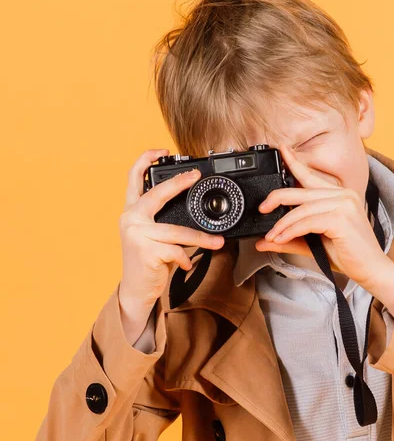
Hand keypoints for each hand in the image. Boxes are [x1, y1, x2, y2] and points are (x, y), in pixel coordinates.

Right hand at [118, 149, 224, 338]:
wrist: (136, 289)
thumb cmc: (149, 260)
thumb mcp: (153, 235)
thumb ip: (164, 219)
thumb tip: (195, 210)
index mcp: (132, 211)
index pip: (133, 177)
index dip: (146, 159)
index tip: (163, 150)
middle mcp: (130, 218)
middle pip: (157, 194)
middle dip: (178, 183)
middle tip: (195, 176)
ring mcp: (136, 235)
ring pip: (176, 230)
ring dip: (201, 238)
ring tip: (217, 241)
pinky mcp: (145, 252)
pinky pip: (176, 250)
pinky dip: (185, 258)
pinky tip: (184, 263)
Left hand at [255, 144, 387, 287]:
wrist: (371, 270)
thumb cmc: (349, 256)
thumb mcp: (313, 244)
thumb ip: (290, 239)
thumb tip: (263, 242)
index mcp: (340, 195)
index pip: (312, 176)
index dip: (294, 162)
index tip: (281, 150)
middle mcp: (344, 195)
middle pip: (302, 191)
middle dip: (277, 198)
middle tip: (262, 208)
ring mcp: (344, 205)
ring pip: (302, 208)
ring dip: (282, 223)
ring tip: (271, 236)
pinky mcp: (342, 219)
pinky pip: (308, 221)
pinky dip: (291, 231)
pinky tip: (281, 239)